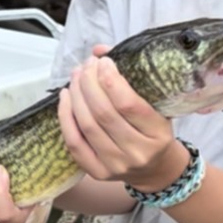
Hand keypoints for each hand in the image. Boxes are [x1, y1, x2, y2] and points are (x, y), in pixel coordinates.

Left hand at [57, 46, 188, 191]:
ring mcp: (116, 165)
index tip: (103, 61)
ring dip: (76, 95)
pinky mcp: (97, 173)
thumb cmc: (155, 129)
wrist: (155, 168)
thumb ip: (130, 75)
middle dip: (89, 83)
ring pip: (87, 126)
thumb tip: (99, 50)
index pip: (127, 104)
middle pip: (103, 113)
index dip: (110, 79)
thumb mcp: (155, 103)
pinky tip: (65, 97)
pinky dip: (65, 117)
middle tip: (86, 65)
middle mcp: (137, 152)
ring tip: (75, 76)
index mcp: (157, 133)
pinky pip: (74, 143)